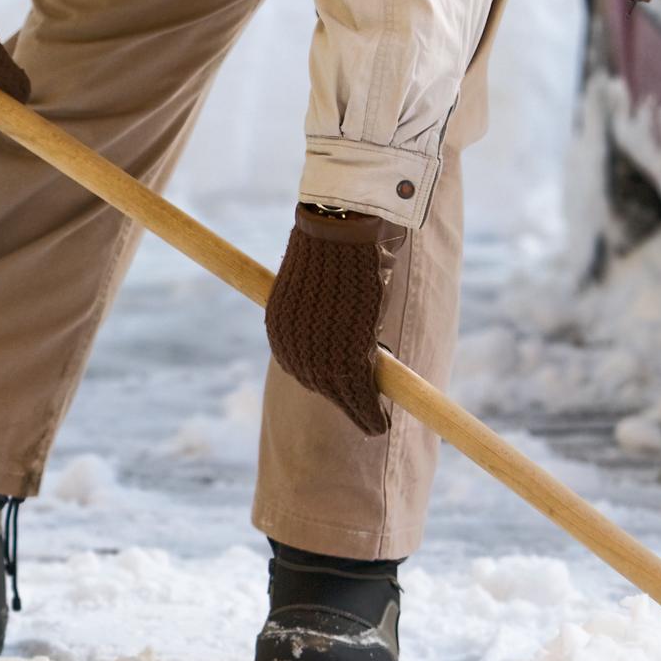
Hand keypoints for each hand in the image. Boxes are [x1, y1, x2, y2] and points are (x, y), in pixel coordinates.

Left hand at [264, 205, 397, 434]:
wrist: (336, 234)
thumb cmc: (331, 247)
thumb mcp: (321, 282)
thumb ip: (323, 306)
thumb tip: (337, 306)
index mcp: (280, 328)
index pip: (304, 364)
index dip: (328, 380)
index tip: (344, 389)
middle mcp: (292, 348)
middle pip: (321, 385)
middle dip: (345, 398)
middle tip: (365, 409)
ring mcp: (318, 355)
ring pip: (342, 396)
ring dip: (361, 414)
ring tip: (376, 426)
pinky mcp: (345, 360)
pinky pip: (360, 395)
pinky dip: (371, 415)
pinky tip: (380, 426)